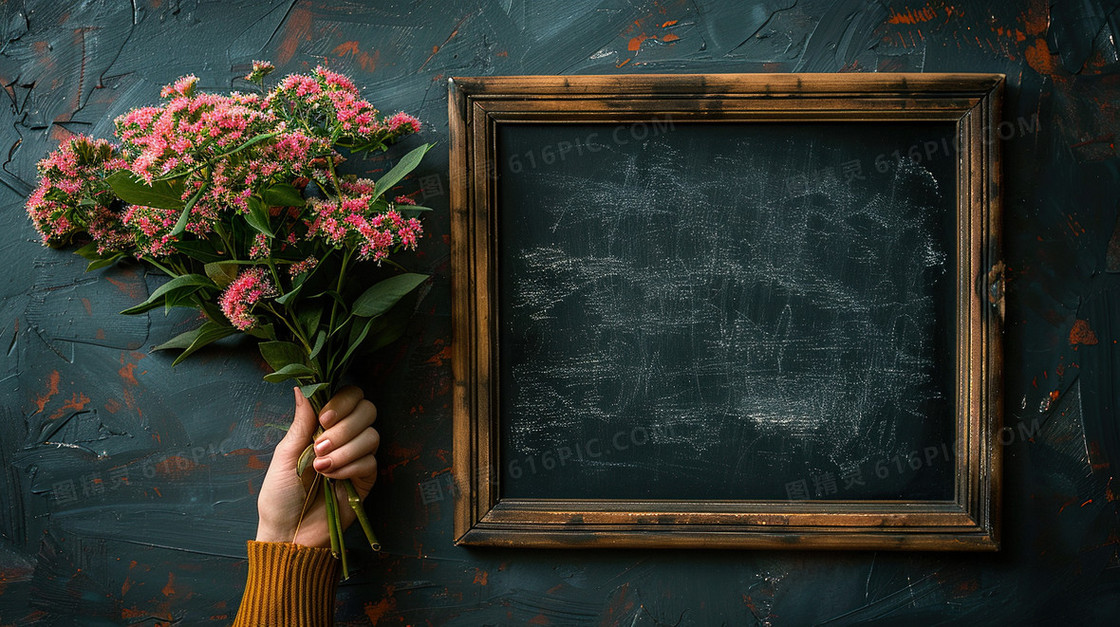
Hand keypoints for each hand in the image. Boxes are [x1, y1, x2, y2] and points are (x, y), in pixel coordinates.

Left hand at [255, 386, 379, 546]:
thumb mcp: (285, 454)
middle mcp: (345, 438)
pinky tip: (332, 479)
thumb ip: (301, 421)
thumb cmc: (279, 495)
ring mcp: (357, 459)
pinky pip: (370, 462)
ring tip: (321, 467)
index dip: (343, 401)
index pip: (350, 396)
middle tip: (320, 445)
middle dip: (344, 426)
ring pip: (371, 435)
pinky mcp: (366, 481)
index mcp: (324, 427)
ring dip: (345, 449)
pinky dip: (350, 467)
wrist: (287, 533)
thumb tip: (301, 386)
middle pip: (368, 410)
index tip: (324, 417)